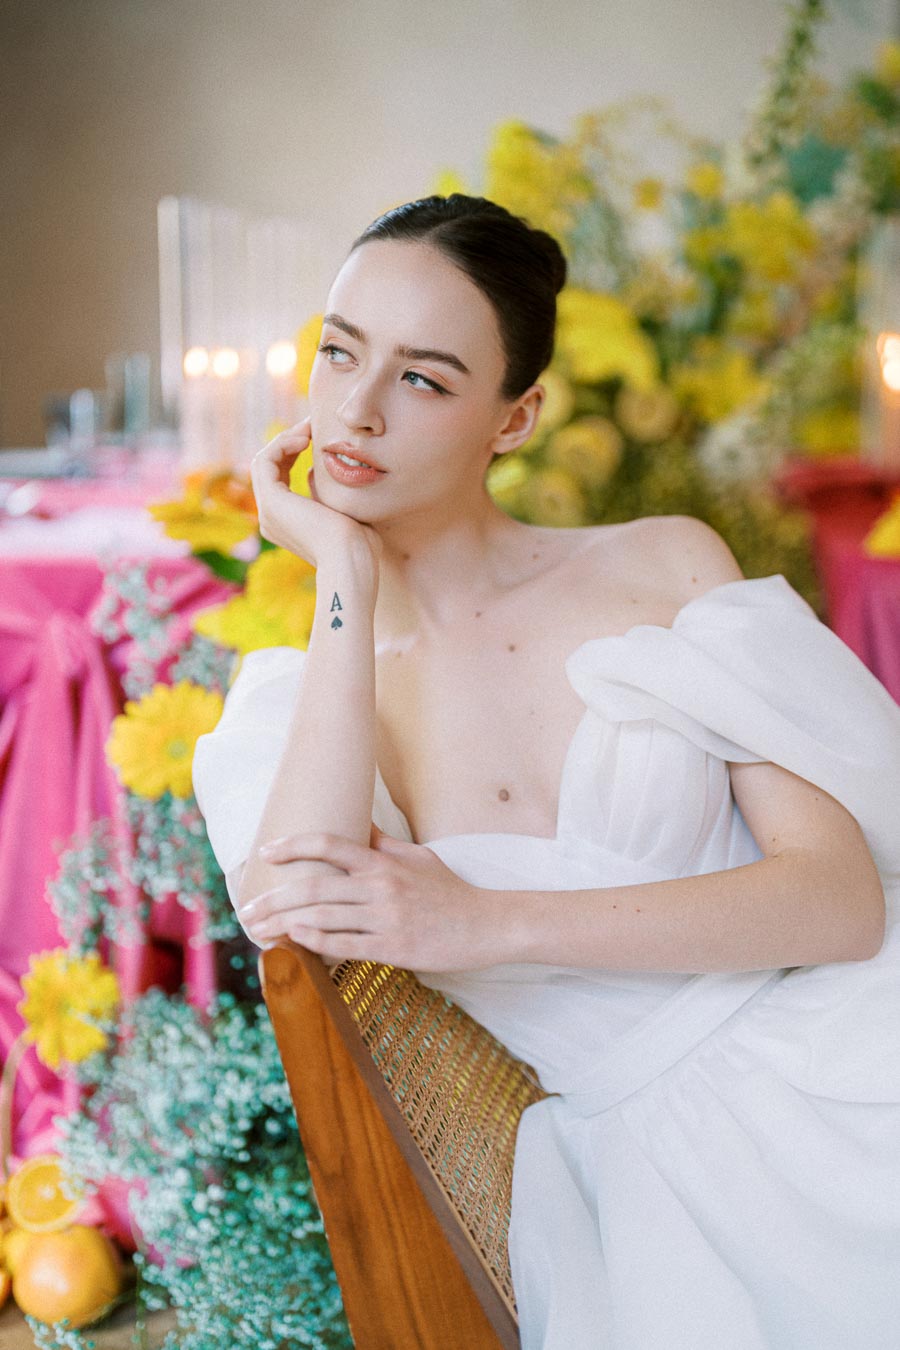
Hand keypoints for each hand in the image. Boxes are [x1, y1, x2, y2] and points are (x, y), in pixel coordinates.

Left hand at [238, 824, 505, 969]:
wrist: (487, 925)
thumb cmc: (451, 891)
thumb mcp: (419, 857)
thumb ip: (385, 844)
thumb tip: (360, 825)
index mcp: (384, 862)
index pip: (330, 844)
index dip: (294, 844)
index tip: (266, 851)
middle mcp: (380, 886)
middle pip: (315, 886)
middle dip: (274, 896)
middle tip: (247, 907)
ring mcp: (386, 918)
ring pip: (323, 916)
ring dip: (284, 922)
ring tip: (258, 929)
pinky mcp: (393, 949)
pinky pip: (345, 945)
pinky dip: (315, 943)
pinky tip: (292, 940)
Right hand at [250, 418, 382, 582]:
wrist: (352, 562)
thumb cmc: (358, 545)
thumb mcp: (343, 512)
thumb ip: (327, 493)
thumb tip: (313, 472)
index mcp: (288, 524)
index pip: (282, 479)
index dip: (296, 453)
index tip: (318, 437)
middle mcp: (272, 519)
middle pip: (271, 469)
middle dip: (290, 443)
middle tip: (313, 425)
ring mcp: (268, 512)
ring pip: (264, 462)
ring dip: (285, 440)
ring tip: (309, 428)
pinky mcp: (270, 502)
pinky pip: (265, 461)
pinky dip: (281, 444)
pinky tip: (304, 438)